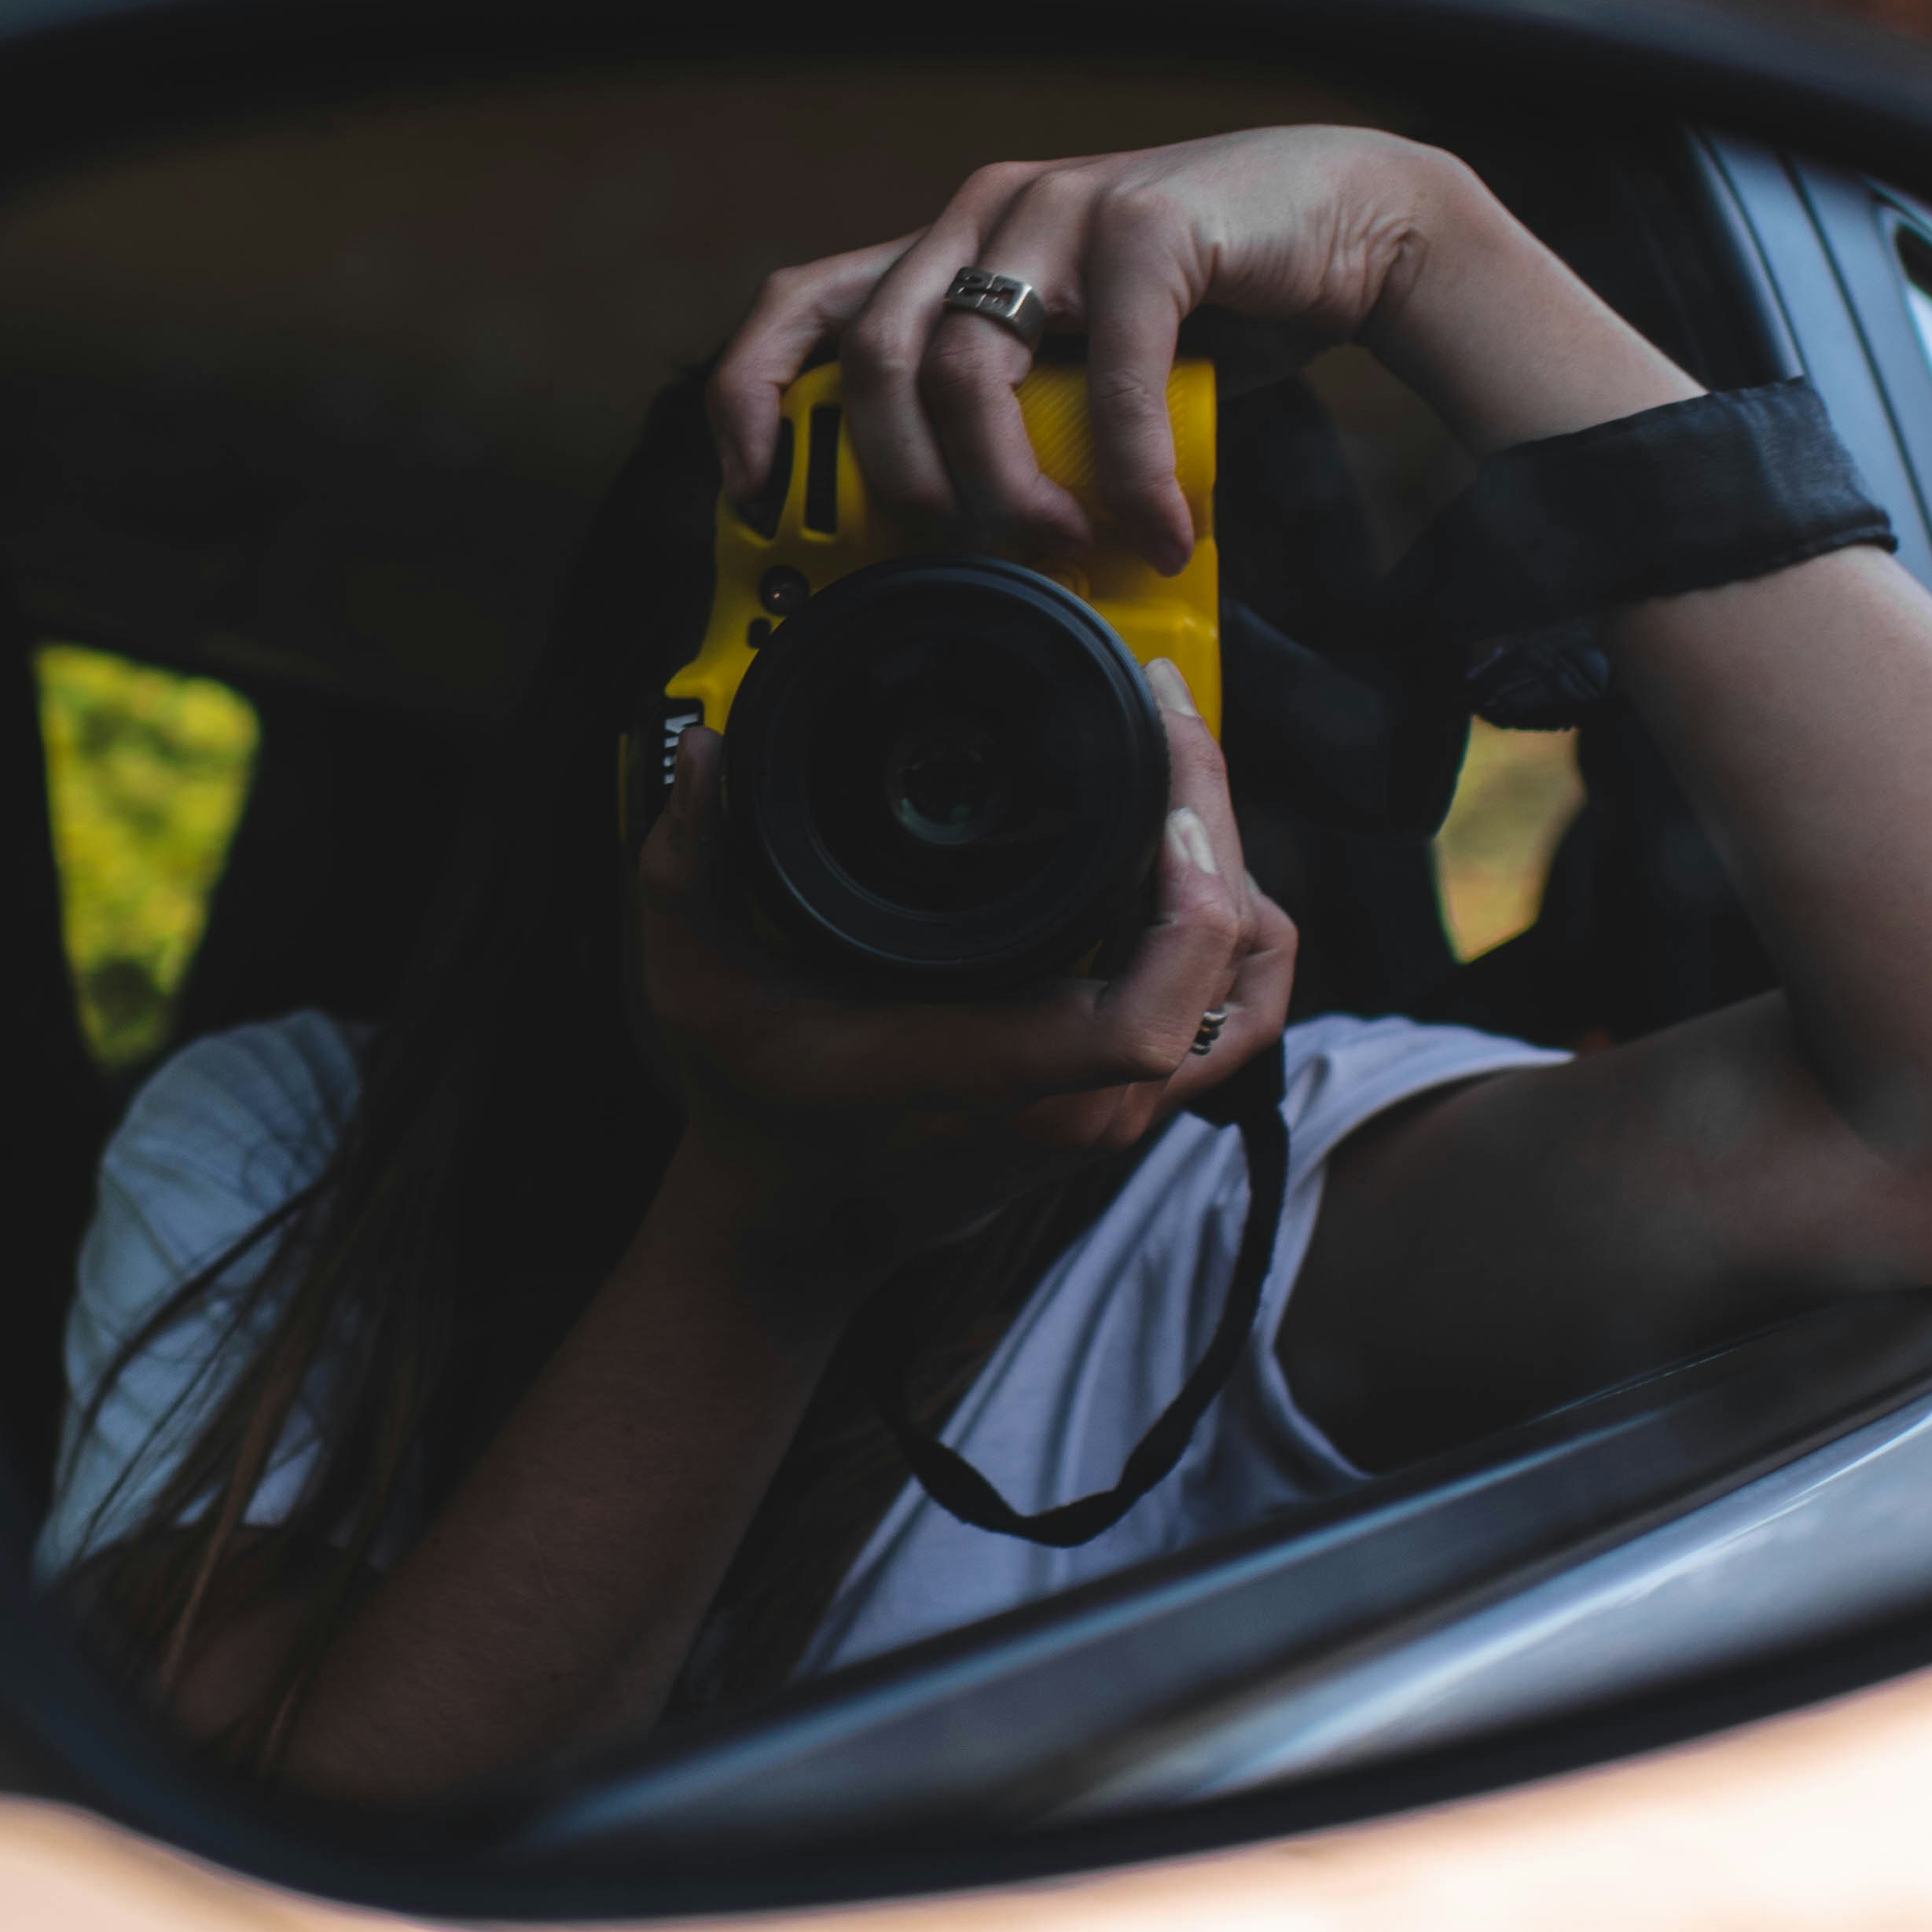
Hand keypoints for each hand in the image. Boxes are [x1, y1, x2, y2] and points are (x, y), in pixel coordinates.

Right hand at [629, 677, 1293, 1308]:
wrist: (798, 1222)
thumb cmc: (756, 1109)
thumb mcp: (695, 991)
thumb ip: (685, 873)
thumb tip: (706, 756)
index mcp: (983, 1075)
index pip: (1142, 1020)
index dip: (1187, 906)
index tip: (1166, 795)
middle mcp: (1076, 1105)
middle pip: (1219, 964)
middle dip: (1214, 820)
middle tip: (1166, 710)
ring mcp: (1118, 1112)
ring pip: (1246, 985)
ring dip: (1235, 873)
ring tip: (1179, 770)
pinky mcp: (1134, 1101)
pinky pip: (1235, 1012)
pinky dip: (1237, 932)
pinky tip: (1196, 861)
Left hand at [708, 126, 1483, 571]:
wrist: (1354, 223)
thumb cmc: (1209, 313)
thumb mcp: (1078, 372)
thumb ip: (1014, 424)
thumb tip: (951, 551)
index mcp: (949, 250)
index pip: (802, 303)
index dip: (752, 396)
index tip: (753, 496)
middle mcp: (983, 215)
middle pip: (872, 359)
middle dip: (898, 482)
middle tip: (959, 553)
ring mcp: (1057, 208)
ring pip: (964, 370)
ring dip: (1005, 490)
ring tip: (1068, 551)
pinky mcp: (1145, 221)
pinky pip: (1104, 374)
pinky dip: (1128, 475)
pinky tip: (1161, 530)